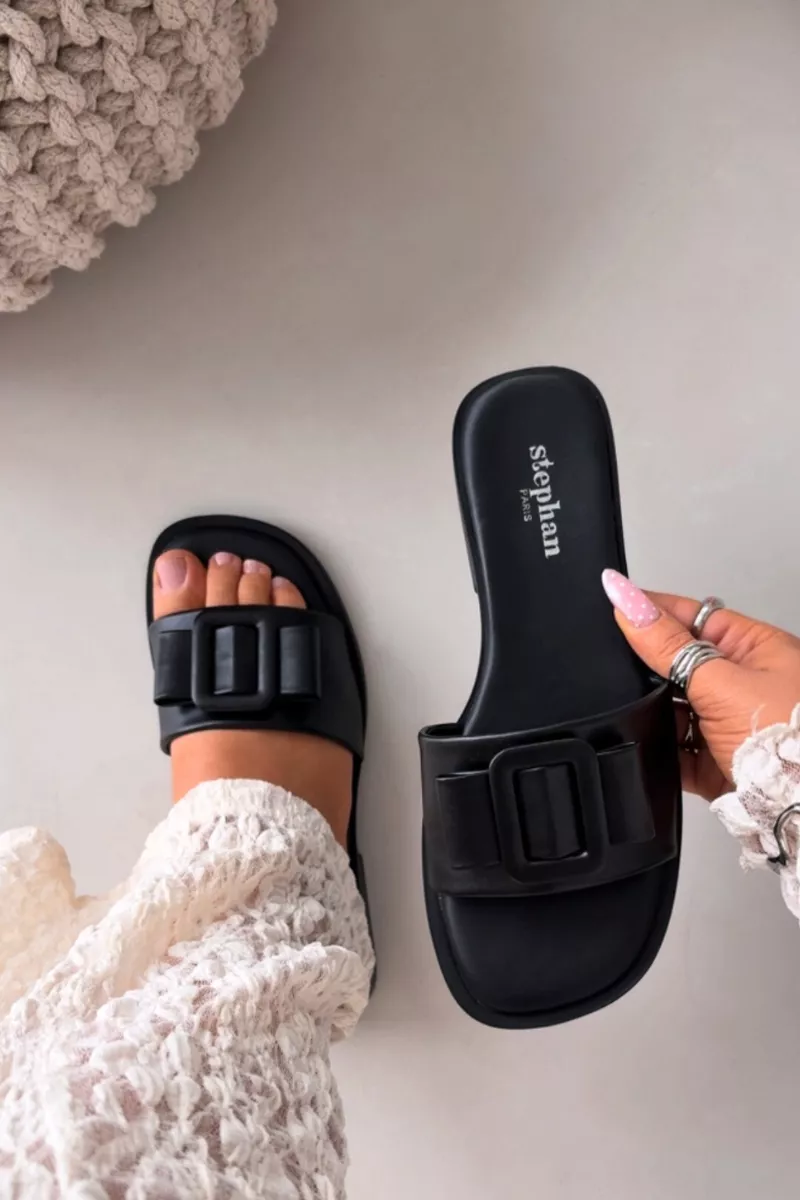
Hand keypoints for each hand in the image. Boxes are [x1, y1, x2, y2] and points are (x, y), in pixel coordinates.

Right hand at [601, 570, 799, 799]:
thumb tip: (629, 603)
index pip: (693, 618)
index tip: (614, 604)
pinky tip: (645, 742)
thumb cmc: (786, 737)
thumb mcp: (719, 682)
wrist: (795, 804)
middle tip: (618, 664)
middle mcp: (743, 685)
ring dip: (654, 712)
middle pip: (679, 664)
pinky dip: (657, 749)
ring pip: (673, 709)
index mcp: (755, 650)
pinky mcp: (713, 763)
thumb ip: (669, 646)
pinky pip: (673, 750)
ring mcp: (727, 725)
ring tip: (638, 708)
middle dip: (649, 668)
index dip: (654, 611)